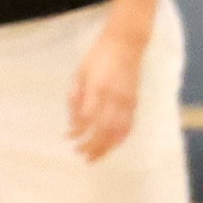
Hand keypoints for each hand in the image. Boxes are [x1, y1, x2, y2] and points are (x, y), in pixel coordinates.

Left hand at [69, 26, 147, 160]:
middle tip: (81, 154)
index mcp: (97, 88)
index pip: (87, 117)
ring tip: (95, 157)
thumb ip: (76, 97)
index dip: (77, 131)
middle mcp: (113, 97)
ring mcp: (127, 101)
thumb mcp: (80, 73)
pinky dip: (119, 139)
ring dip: (106, 147)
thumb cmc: (98, 57)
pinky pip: (128, 126)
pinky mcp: (134, 103)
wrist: (126, 44)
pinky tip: (112, 146)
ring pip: (118, 131)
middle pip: (104, 129)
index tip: (68, 137)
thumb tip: (73, 121)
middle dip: (92, 145)